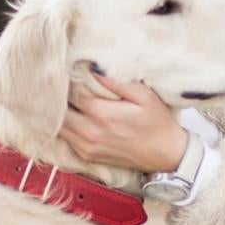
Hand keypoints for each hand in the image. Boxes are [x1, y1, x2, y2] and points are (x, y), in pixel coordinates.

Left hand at [59, 72, 187, 172]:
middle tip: (63, 83)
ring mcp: (86, 147)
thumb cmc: (157, 122)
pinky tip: (74, 115)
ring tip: (66, 98)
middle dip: (59, 96)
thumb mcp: (145, 96)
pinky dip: (64, 126)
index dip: (68, 80)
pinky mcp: (86, 155)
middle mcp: (90, 133)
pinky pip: (65, 138)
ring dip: (59, 112)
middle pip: (59, 111)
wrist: (166, 154)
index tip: (71, 71)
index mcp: (103, 115)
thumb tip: (93, 70)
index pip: (70, 92)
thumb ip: (117, 82)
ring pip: (58, 126)